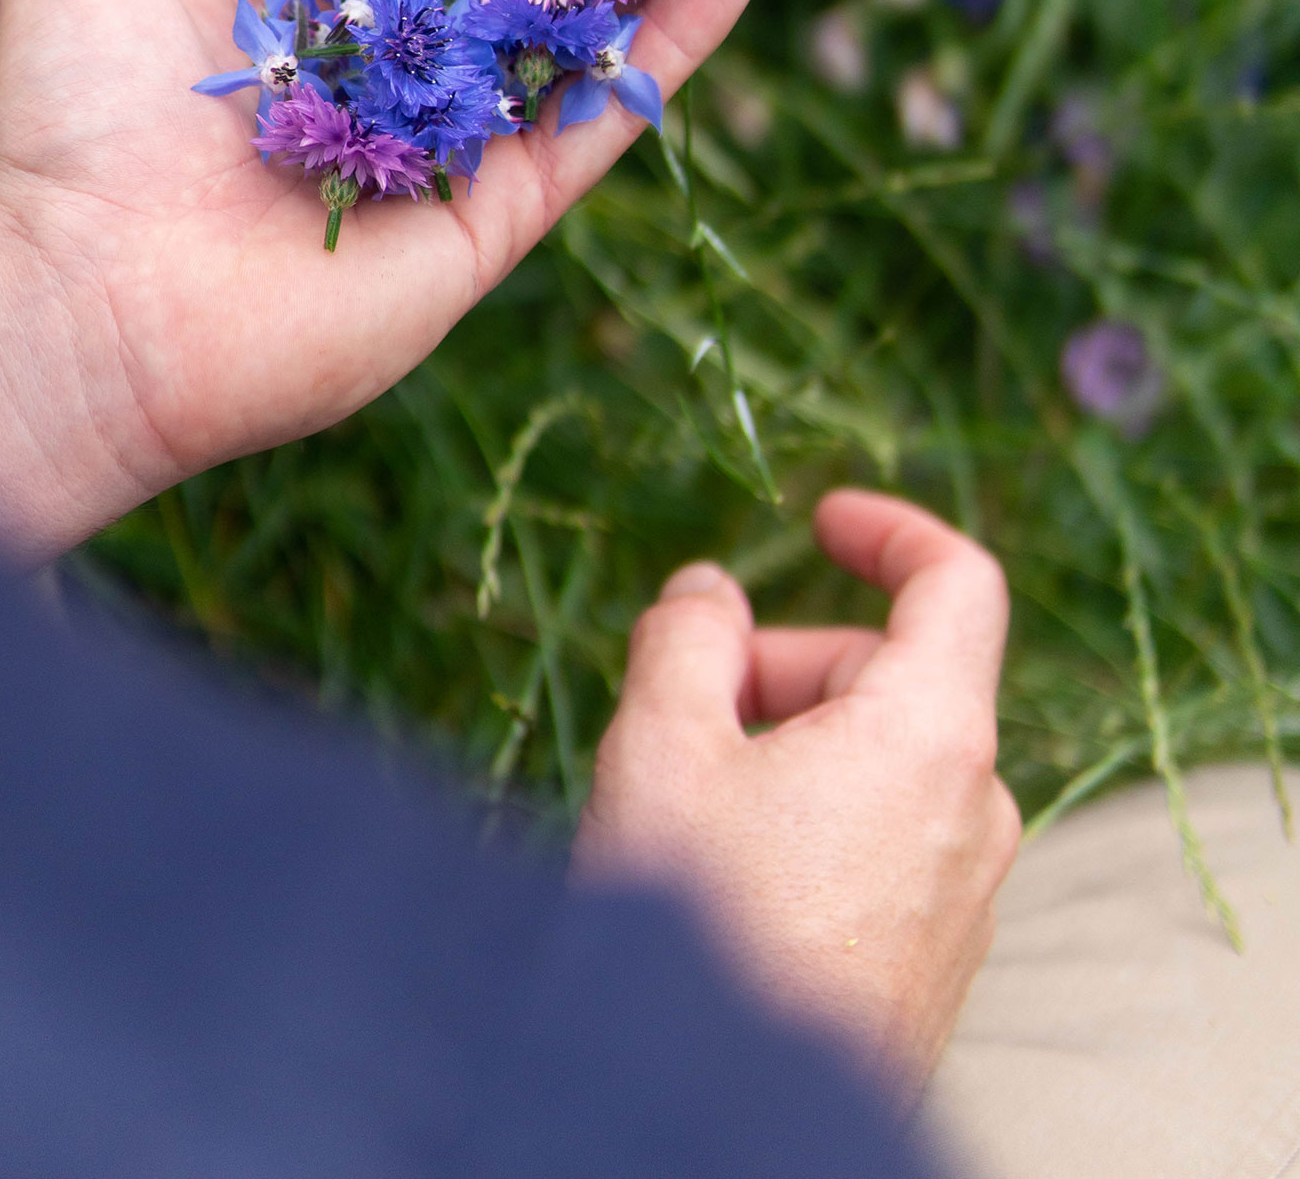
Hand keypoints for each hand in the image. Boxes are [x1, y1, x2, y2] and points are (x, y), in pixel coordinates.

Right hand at [573, 490, 1018, 1097]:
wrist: (719, 1123)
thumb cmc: (701, 921)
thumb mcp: (662, 744)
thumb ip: (684, 636)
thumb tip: (707, 594)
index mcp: (932, 736)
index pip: (959, 583)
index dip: (889, 530)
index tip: (818, 519)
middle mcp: (975, 811)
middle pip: (892, 678)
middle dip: (783, 665)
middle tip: (679, 708)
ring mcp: (964, 898)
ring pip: (881, 766)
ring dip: (788, 746)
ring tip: (687, 803)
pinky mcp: (936, 964)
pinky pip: (884, 845)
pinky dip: (812, 818)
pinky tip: (724, 875)